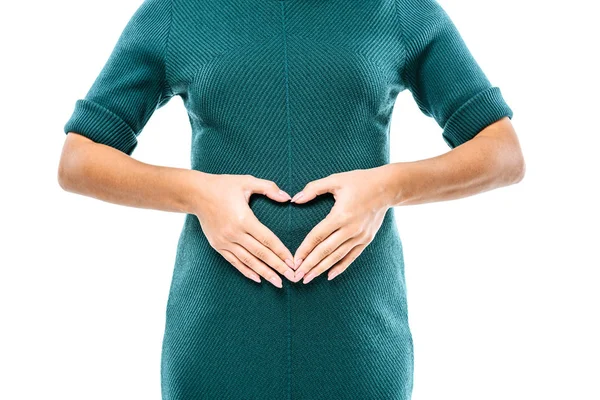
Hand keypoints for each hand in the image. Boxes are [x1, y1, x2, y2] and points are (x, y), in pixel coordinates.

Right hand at [191, 172, 295, 287]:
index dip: (280, 251)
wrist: (196, 194)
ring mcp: (224, 241)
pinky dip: (246, 271)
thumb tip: (287, 198)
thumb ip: (268, 188)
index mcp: (244, 218)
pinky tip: (257, 278)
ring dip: (264, 273)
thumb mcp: (247, 181)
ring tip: (278, 282)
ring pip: (248, 261)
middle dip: (277, 267)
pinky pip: (234, 261)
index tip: (292, 261)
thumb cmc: (223, 186)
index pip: (267, 238)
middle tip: (291, 277)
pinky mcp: (217, 245)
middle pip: (260, 253)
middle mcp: (234, 233)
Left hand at [290, 166, 392, 282]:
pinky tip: (329, 275)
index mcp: (341, 215)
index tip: (294, 260)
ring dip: (321, 268)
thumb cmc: (360, 181)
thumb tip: (295, 199)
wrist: (388, 187)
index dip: (304, 249)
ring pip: (337, 256)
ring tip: (308, 278)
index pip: (317, 235)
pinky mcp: (367, 239)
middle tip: (297, 276)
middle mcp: (351, 229)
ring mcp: (360, 236)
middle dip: (310, 265)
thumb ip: (313, 189)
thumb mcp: (335, 180)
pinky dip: (340, 267)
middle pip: (326, 251)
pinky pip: (351, 256)